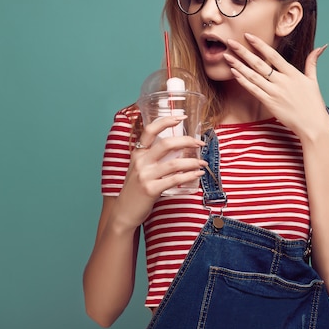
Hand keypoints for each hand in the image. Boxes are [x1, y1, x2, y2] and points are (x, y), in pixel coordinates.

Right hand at [111, 115, 206, 229]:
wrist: (125, 212)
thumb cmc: (136, 189)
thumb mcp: (140, 168)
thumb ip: (153, 157)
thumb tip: (178, 148)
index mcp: (138, 153)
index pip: (150, 130)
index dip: (166, 121)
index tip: (182, 117)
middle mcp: (141, 162)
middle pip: (167, 144)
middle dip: (187, 141)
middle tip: (200, 142)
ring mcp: (145, 176)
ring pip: (175, 163)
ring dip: (193, 161)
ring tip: (203, 162)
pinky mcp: (151, 189)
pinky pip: (175, 179)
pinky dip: (189, 176)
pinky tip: (197, 174)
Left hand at [224, 33, 328, 138]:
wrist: (313, 125)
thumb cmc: (314, 104)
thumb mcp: (313, 80)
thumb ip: (312, 62)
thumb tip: (321, 47)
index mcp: (292, 74)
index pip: (273, 55)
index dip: (259, 45)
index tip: (248, 35)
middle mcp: (282, 81)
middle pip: (259, 64)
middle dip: (243, 52)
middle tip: (230, 42)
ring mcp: (275, 93)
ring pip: (253, 76)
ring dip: (238, 66)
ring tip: (227, 57)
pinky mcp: (270, 103)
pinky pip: (253, 90)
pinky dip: (243, 81)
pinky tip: (234, 73)